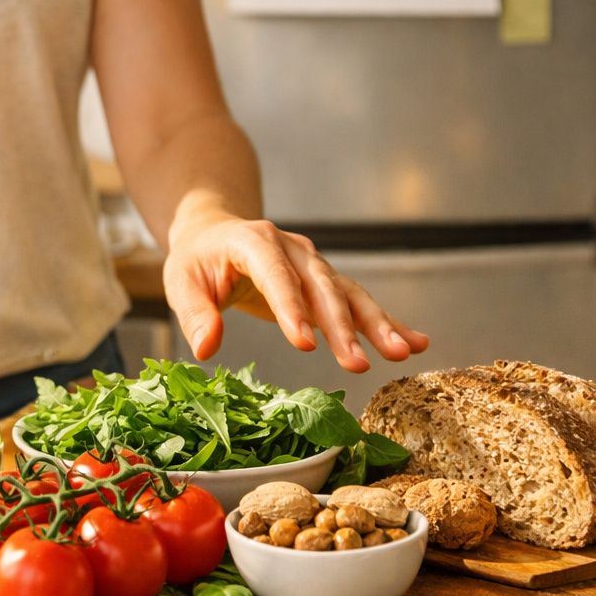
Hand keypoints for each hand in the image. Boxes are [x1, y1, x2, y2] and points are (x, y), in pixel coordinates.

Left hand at [163, 211, 428, 372]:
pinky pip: (356, 301)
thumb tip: (206, 349)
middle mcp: (292, 248)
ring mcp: (313, 263)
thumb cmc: (196, 260)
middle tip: (358, 363)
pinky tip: (414, 342)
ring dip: (376, 324)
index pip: (276, 276)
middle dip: (342, 327)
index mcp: (254, 242)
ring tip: (401, 352)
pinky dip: (385, 321)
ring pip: (348, 294)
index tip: (306, 344)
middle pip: (321, 287)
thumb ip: (195, 314)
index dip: (292, 310)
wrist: (214, 232)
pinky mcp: (324, 281)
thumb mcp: (181, 282)